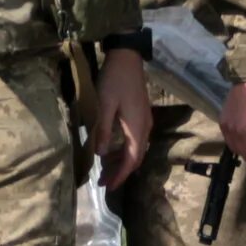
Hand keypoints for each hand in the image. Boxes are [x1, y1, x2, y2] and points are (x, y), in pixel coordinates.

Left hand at [91, 47, 152, 190]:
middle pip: (136, 157)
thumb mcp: (104, 105)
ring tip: (105, 170)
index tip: (108, 187)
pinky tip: (111, 150)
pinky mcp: (141, 114)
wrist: (128, 57)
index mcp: (137, 128)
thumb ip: (102, 130)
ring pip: (136, 149)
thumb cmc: (114, 79)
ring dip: (122, 161)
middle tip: (104, 183)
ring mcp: (144, 121)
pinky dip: (124, 149)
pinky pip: (135, 140)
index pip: (131, 160)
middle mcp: (145, 127)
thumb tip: (101, 154)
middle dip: (121, 172)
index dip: (120, 176)